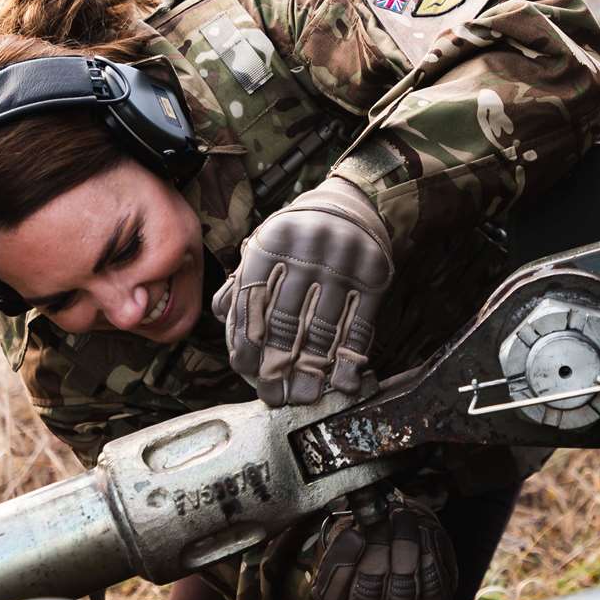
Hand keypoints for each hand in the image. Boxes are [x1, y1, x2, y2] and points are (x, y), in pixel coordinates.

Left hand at [211, 177, 392, 405]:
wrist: (353, 204)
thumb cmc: (299, 235)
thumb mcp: (265, 243)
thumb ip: (243, 280)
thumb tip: (225, 319)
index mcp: (273, 241)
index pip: (252, 302)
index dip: (248, 343)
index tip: (248, 373)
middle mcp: (307, 249)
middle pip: (286, 321)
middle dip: (278, 365)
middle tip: (275, 396)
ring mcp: (344, 263)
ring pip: (323, 329)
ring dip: (312, 370)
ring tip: (304, 396)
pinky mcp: (374, 276)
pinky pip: (359, 326)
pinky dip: (349, 359)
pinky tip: (341, 383)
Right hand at [310, 497, 458, 599]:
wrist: (400, 563)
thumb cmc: (368, 550)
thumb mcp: (346, 543)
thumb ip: (345, 538)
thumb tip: (359, 527)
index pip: (332, 589)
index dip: (344, 560)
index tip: (354, 532)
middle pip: (369, 588)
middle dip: (377, 546)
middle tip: (383, 517)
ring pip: (403, 587)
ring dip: (405, 544)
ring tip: (402, 517)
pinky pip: (433, 586)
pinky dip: (430, 555)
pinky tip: (424, 533)